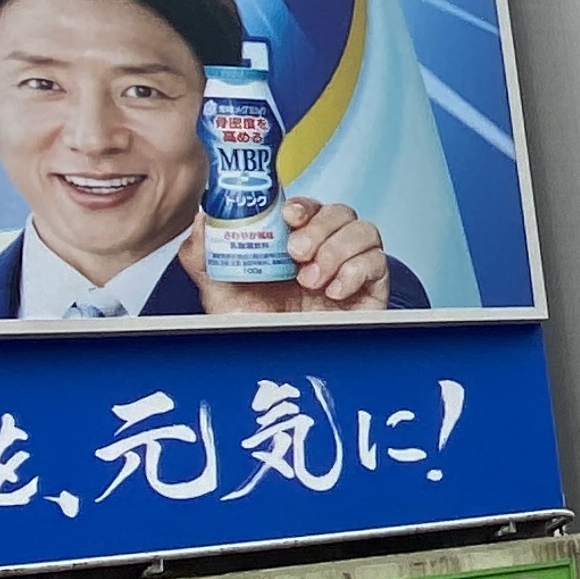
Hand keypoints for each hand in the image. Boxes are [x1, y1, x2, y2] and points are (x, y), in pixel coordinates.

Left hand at [185, 198, 395, 313]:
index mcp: (292, 244)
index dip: (302, 204)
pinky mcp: (372, 290)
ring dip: (336, 250)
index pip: (308, 207)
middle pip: (340, 212)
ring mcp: (350, 270)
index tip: (288, 216)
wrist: (280, 374)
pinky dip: (355, 272)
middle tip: (296, 254)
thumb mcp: (218, 291)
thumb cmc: (254, 332)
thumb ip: (203, 254)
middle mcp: (325, 252)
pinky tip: (332, 293)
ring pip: (364, 231)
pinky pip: (378, 262)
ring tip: (311, 280)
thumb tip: (202, 217)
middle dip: (319, 227)